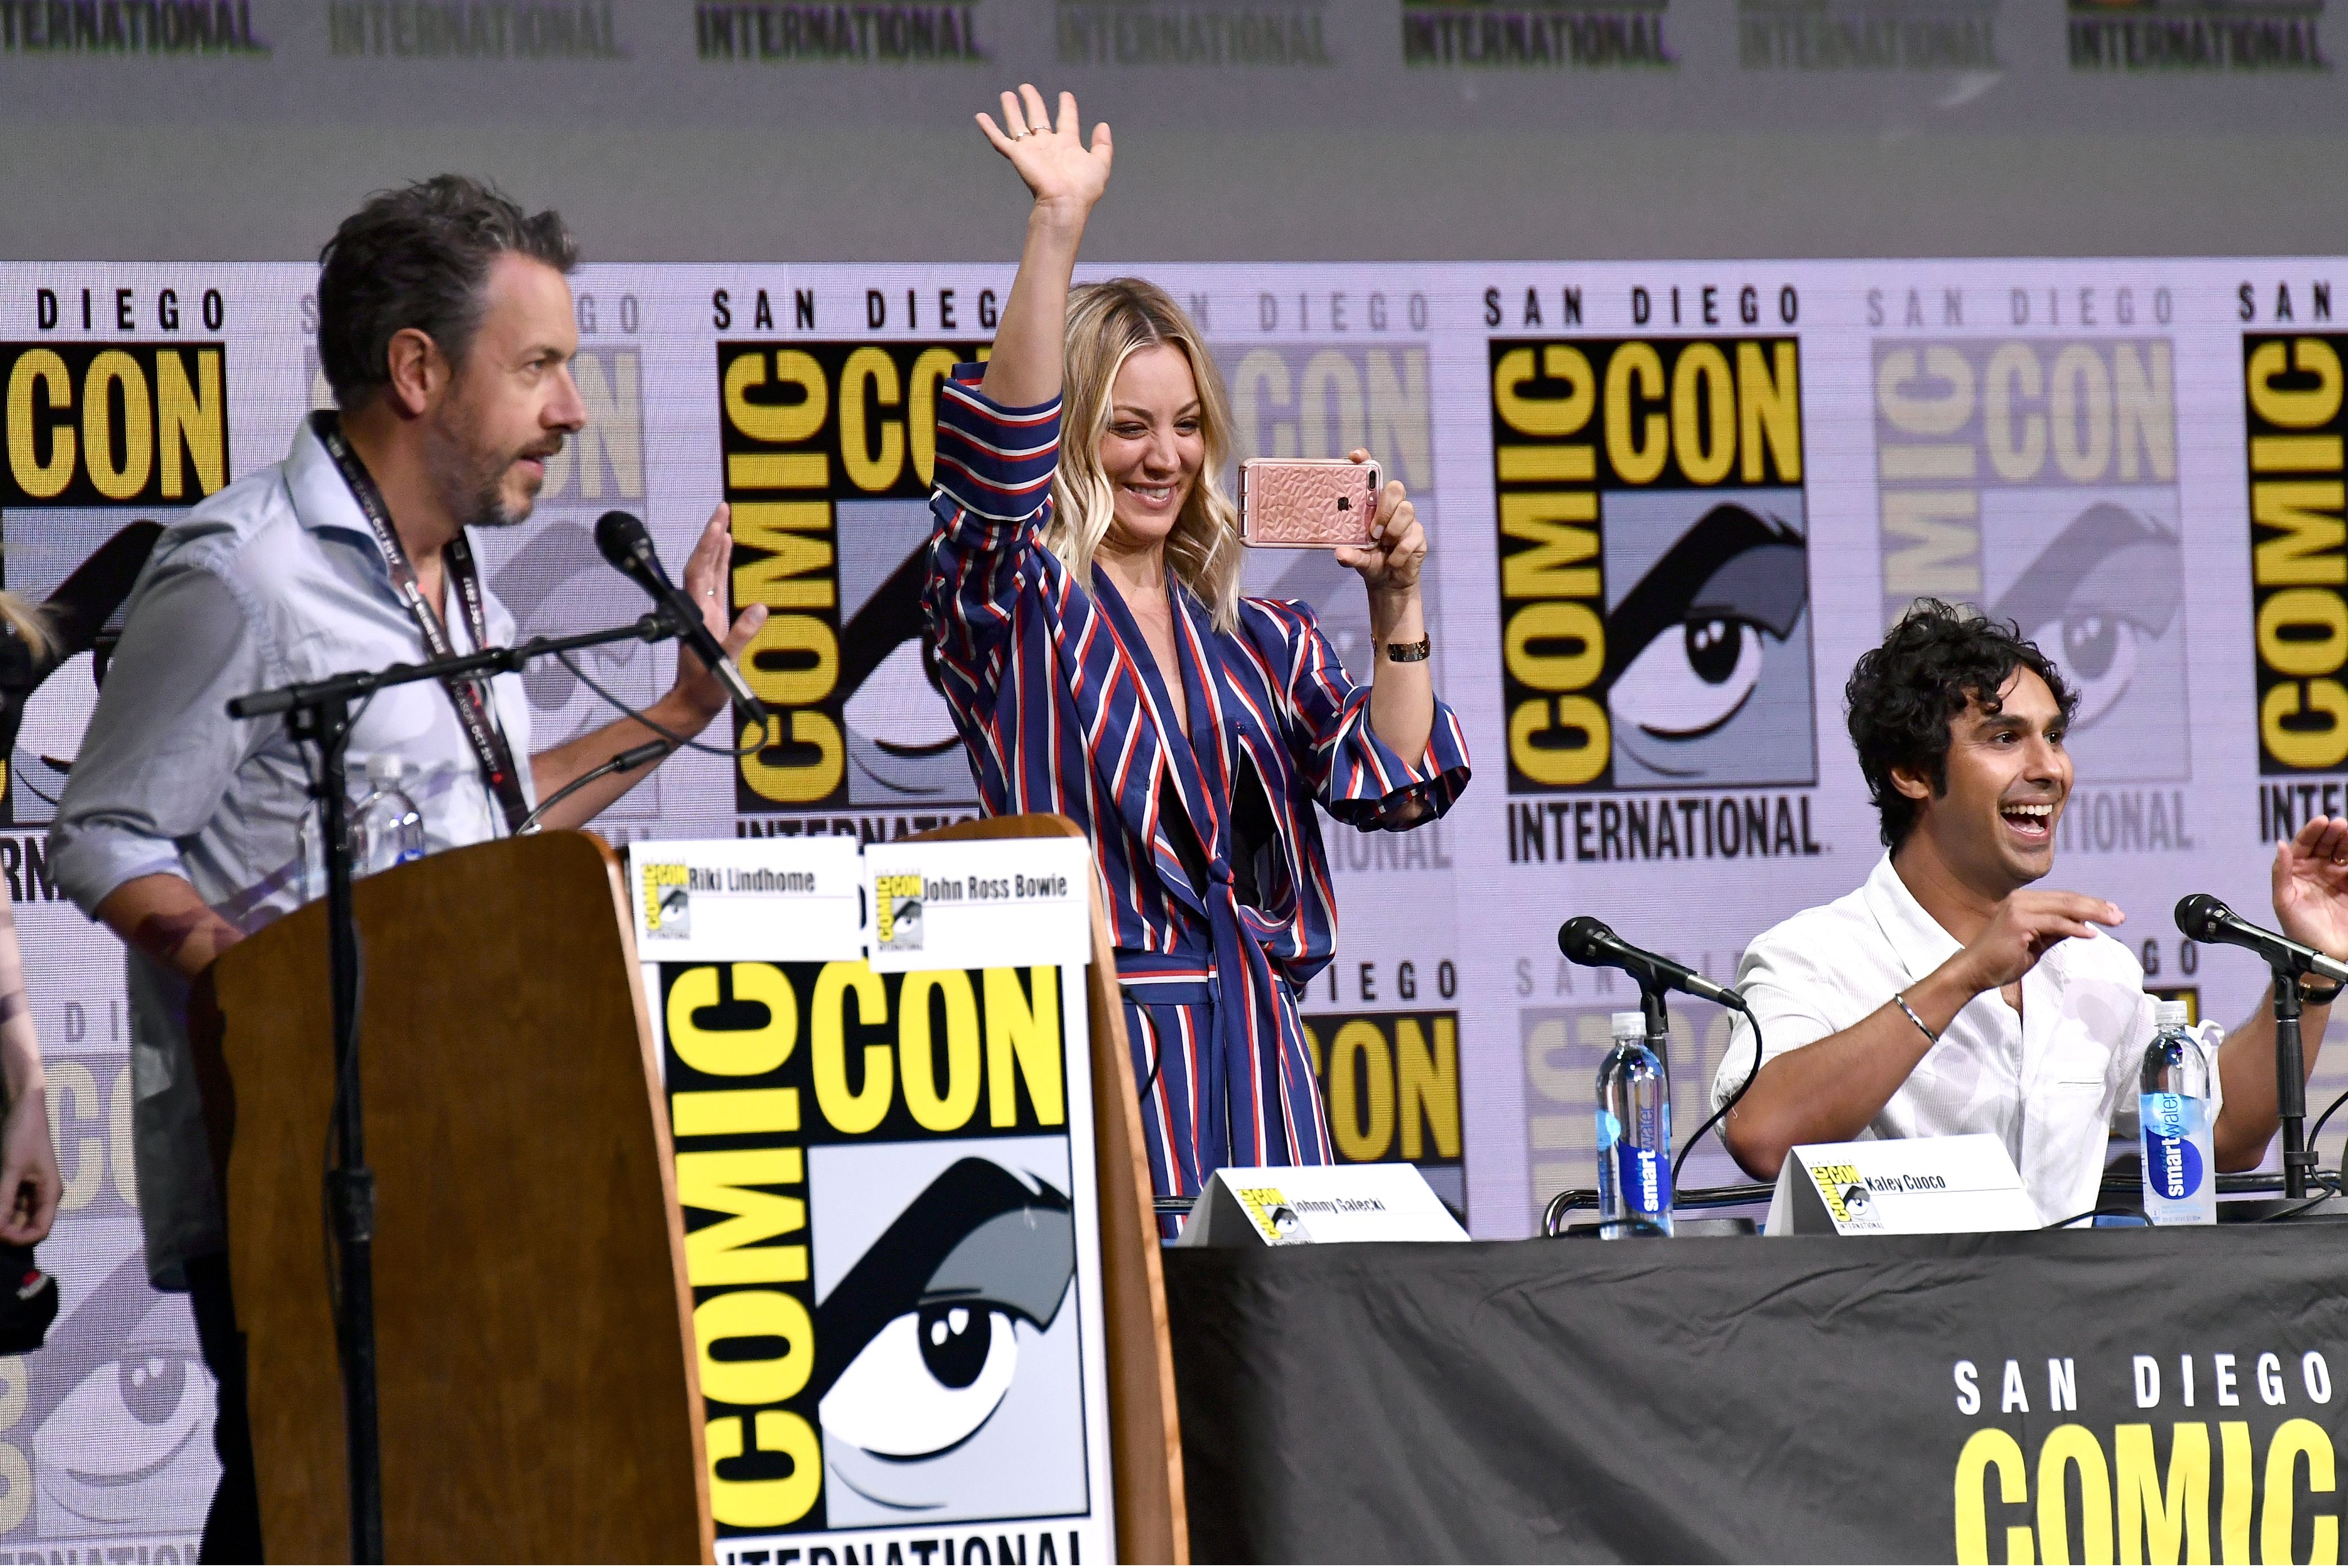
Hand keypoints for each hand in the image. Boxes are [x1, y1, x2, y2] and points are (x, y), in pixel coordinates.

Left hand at [0, 1085, 55, 1245]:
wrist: (21, 1108)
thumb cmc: (22, 1135)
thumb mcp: (11, 1169)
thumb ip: (4, 1200)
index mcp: (50, 1193)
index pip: (40, 1231)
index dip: (19, 1239)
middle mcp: (41, 1195)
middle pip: (25, 1227)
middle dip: (5, 1231)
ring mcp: (28, 1189)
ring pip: (13, 1217)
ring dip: (0, 1219)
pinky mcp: (16, 1183)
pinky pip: (6, 1204)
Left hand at [670, 504, 767, 723]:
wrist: (694, 702)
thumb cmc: (705, 687)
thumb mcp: (725, 664)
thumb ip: (742, 636)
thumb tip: (760, 610)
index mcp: (699, 614)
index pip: (701, 571)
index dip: (709, 546)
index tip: (719, 524)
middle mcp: (699, 608)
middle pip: (702, 563)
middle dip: (712, 535)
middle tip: (722, 509)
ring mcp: (705, 611)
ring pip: (708, 570)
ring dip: (716, 546)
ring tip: (724, 522)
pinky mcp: (713, 618)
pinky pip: (716, 583)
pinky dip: (721, 563)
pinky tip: (726, 550)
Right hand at [977, 86, 1112, 219]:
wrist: (1064, 201)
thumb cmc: (1083, 188)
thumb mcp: (1100, 163)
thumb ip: (1103, 145)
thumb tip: (1103, 125)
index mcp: (1067, 145)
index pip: (1066, 120)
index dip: (1067, 107)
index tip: (1065, 94)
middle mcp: (1047, 146)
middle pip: (1038, 118)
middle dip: (1033, 102)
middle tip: (1026, 87)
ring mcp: (1031, 150)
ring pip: (1018, 125)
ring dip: (1012, 110)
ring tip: (1007, 94)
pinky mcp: (1017, 155)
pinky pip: (999, 139)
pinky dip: (989, 128)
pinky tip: (980, 116)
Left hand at [1334, 451, 1425, 603]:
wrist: (1389, 582)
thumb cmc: (1370, 561)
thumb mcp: (1356, 559)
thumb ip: (1349, 555)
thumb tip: (1340, 554)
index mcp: (1372, 504)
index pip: (1372, 475)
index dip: (1366, 461)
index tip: (1355, 456)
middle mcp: (1391, 507)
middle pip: (1396, 487)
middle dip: (1385, 508)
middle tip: (1373, 530)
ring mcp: (1407, 519)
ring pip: (1407, 509)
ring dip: (1392, 531)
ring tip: (1382, 546)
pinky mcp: (1418, 535)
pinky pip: (1412, 537)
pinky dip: (1399, 552)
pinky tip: (1392, 561)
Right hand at [1944, 890, 2122, 995]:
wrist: (1973, 971)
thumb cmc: (2001, 961)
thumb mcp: (2035, 945)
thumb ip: (2054, 933)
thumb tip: (2082, 926)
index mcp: (2023, 902)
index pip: (2063, 899)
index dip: (2089, 904)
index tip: (2112, 912)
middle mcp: (2021, 899)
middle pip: (2067, 899)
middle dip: (2097, 907)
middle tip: (2120, 915)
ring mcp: (2018, 908)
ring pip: (2064, 907)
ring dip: (2092, 914)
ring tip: (2114, 921)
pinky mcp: (2019, 922)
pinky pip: (2054, 923)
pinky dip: (2074, 928)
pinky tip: (2091, 934)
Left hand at [2272, 815, 2347, 960]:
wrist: (2322, 953)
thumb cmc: (2297, 930)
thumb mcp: (2283, 901)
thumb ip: (2281, 872)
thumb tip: (2280, 844)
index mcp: (2297, 871)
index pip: (2304, 844)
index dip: (2312, 831)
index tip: (2321, 821)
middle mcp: (2317, 871)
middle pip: (2327, 844)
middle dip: (2334, 833)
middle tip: (2340, 825)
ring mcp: (2337, 878)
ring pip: (2344, 853)